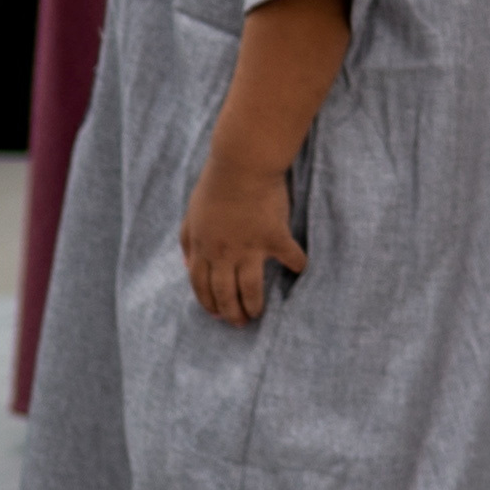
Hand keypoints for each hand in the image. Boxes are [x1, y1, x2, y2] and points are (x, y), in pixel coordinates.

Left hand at [181, 159, 308, 325]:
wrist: (241, 165)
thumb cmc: (215, 187)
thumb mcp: (191, 215)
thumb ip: (188, 242)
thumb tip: (188, 267)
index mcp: (202, 247)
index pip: (201, 285)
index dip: (208, 303)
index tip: (217, 313)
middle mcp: (223, 253)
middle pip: (224, 292)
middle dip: (230, 313)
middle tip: (240, 323)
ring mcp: (249, 247)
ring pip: (250, 287)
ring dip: (254, 305)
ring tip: (259, 313)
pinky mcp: (274, 237)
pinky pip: (289, 258)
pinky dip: (297, 266)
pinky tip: (301, 271)